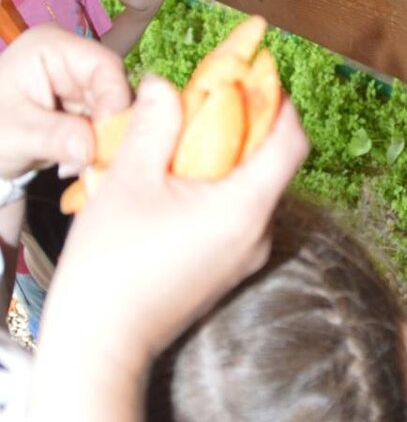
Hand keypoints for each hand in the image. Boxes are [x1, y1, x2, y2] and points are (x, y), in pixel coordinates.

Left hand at [0, 25, 129, 178]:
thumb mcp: (14, 134)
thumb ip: (53, 137)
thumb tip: (90, 150)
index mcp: (51, 47)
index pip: (102, 65)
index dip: (115, 99)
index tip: (110, 138)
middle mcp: (72, 59)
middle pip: (113, 88)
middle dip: (108, 127)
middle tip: (98, 160)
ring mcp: (80, 83)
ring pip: (114, 110)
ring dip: (104, 142)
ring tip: (81, 167)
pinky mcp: (84, 106)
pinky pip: (105, 125)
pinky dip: (97, 147)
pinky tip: (78, 164)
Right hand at [49, 75, 309, 372]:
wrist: (101, 344)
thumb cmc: (113, 265)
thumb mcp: (129, 180)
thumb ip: (156, 126)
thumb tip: (167, 85)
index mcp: (246, 208)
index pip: (291, 142)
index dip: (279, 103)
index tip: (255, 76)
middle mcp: (258, 233)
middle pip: (272, 163)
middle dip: (245, 124)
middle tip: (207, 97)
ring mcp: (245, 256)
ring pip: (251, 188)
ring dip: (226, 156)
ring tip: (182, 135)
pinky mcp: (227, 269)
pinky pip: (235, 212)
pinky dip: (216, 186)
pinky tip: (176, 178)